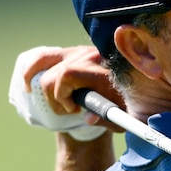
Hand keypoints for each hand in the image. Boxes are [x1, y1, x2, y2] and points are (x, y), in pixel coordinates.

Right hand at [8, 46, 125, 138]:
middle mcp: (90, 55)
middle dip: (55, 97)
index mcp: (102, 69)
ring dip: (44, 85)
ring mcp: (80, 51)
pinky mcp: (74, 52)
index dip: (63, 96)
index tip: (75, 110)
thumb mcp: (124, 117)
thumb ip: (106, 118)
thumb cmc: (134, 106)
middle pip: (54, 73)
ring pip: (45, 61)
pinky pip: (46, 56)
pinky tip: (29, 83)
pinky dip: (33, 68)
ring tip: (57, 102)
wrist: (141, 90)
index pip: (66, 75)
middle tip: (71, 110)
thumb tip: (87, 119)